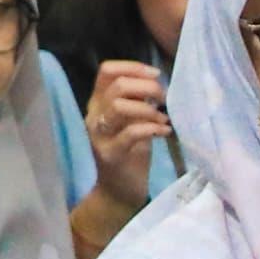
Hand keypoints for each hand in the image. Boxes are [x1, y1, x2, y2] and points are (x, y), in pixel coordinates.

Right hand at [85, 59, 171, 205]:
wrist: (118, 191)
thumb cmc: (130, 153)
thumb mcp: (133, 121)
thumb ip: (138, 101)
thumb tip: (156, 83)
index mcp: (99, 103)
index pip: (106, 71)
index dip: (132, 67)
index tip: (156, 74)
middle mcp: (94, 115)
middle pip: (116, 86)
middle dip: (146, 86)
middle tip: (164, 98)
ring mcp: (100, 135)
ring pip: (119, 106)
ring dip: (148, 108)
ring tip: (163, 117)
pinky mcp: (111, 154)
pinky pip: (131, 133)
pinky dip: (152, 128)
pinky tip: (164, 131)